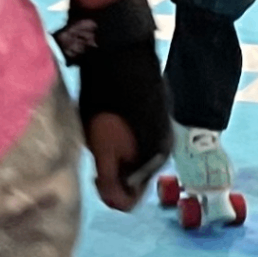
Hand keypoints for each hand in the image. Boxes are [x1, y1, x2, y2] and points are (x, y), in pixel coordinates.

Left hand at [58, 0, 171, 211]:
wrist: (119, 49)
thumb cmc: (107, 100)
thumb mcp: (103, 144)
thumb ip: (111, 178)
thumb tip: (119, 206)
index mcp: (155, 158)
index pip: (132, 197)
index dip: (109, 191)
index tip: (93, 175)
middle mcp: (165, 144)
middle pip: (134, 175)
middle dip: (113, 172)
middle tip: (91, 155)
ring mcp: (162, 123)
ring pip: (134, 153)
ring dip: (116, 152)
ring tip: (96, 136)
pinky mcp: (155, 106)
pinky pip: (136, 134)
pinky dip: (121, 134)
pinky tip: (107, 119)